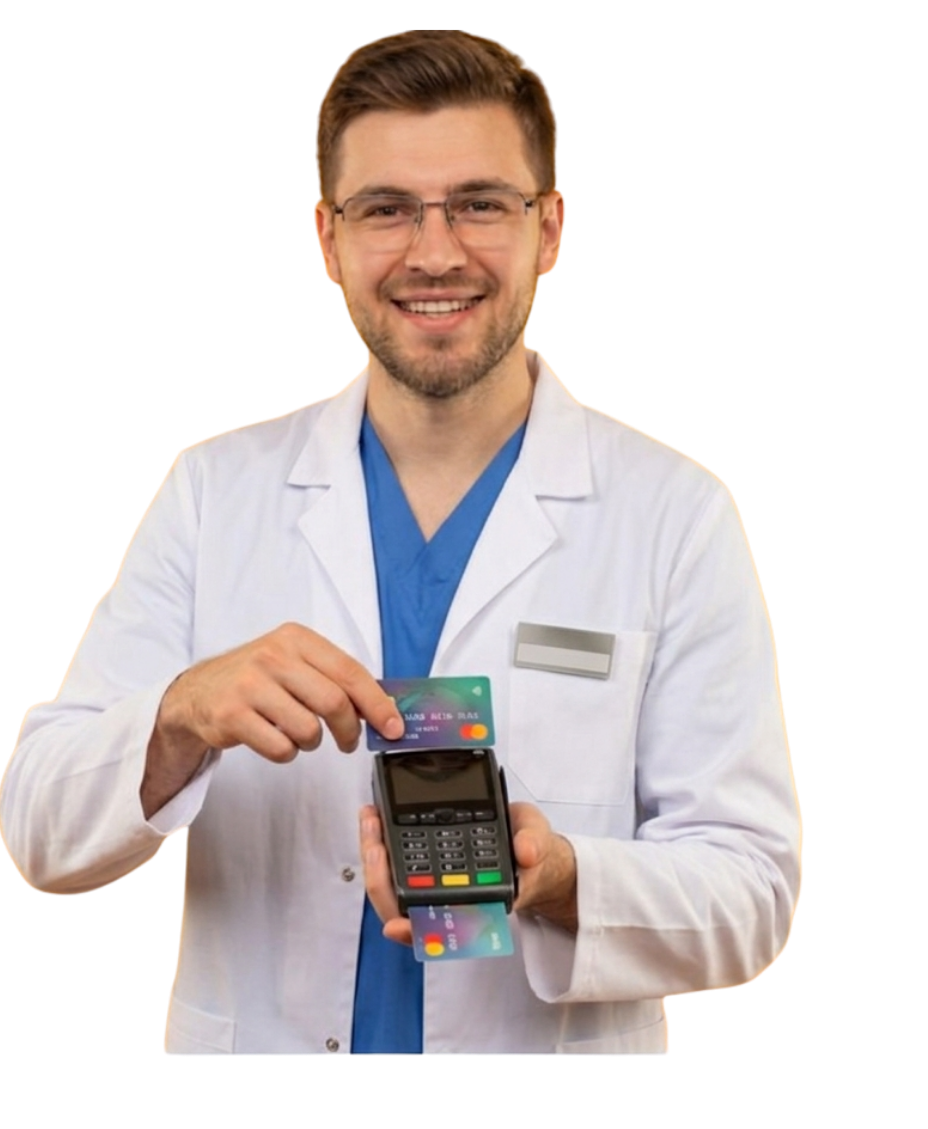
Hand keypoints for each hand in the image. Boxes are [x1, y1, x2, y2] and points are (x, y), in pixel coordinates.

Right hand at [141, 624, 402, 817]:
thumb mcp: (294, 664)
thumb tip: (385, 708)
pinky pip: (280, 748)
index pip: (349, 671)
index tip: (394, 727)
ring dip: (310, 742)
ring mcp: (250, 685)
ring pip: (308, 730)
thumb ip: (335, 679)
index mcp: (296, 638)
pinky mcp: (231, 715)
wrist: (195, 693)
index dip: (377, 703)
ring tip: (297, 734)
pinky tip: (273, 739)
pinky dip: (285, 752)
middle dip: (349, 730)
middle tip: (349, 742)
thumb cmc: (257, 679)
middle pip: (333, 702)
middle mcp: (273, 656)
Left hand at [359, 800, 577, 946]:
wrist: (531, 852)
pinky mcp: (426, 872)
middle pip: (405, 910)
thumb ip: (534, 844)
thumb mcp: (539, 840)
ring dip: (375, 861)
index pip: (444, 928)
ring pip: (393, 892)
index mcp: (481, 905)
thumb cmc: (532, 854)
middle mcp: (453, 903)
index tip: (397, 925)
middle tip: (375, 845)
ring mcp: (436, 888)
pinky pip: (396, 870)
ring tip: (370, 821)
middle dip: (382, 881)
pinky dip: (381, 849)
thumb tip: (526, 853)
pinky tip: (375, 822)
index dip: (416, 932)